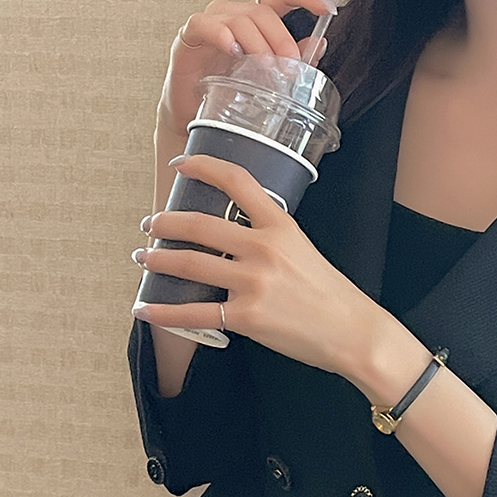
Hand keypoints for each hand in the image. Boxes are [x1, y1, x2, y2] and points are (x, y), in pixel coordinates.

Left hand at [132, 154, 408, 384]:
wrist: (352, 332)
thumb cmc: (330, 292)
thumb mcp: (304, 249)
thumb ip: (270, 237)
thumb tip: (230, 236)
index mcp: (281, 226)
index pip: (238, 182)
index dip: (204, 166)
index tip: (182, 164)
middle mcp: (264, 249)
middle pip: (200, 225)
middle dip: (165, 222)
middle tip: (150, 224)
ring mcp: (253, 283)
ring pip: (189, 264)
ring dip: (158, 260)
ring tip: (143, 258)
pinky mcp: (246, 318)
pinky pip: (193, 313)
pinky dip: (163, 311)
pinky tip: (145, 308)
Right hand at [159, 0, 334, 136]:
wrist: (194, 114)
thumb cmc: (228, 91)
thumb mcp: (268, 76)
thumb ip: (293, 58)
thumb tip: (319, 45)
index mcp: (256, 21)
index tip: (327, 7)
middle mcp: (233, 15)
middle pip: (262, 10)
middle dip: (281, 37)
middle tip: (290, 64)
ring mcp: (210, 23)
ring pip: (239, 18)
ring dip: (257, 43)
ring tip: (265, 67)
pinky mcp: (189, 37)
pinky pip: (204, 25)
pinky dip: (221, 35)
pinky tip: (233, 50)